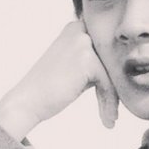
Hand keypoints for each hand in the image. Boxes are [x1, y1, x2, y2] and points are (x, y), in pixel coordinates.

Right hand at [0, 21, 118, 139]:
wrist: (27, 101)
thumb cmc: (48, 89)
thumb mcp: (72, 66)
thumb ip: (93, 61)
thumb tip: (121, 67)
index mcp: (75, 28)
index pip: (107, 50)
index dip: (114, 73)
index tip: (113, 99)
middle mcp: (80, 30)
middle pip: (112, 61)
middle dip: (114, 87)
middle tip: (112, 111)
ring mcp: (83, 43)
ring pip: (112, 73)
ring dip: (112, 99)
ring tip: (110, 119)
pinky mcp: (87, 60)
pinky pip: (108, 84)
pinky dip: (109, 103)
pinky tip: (108, 119)